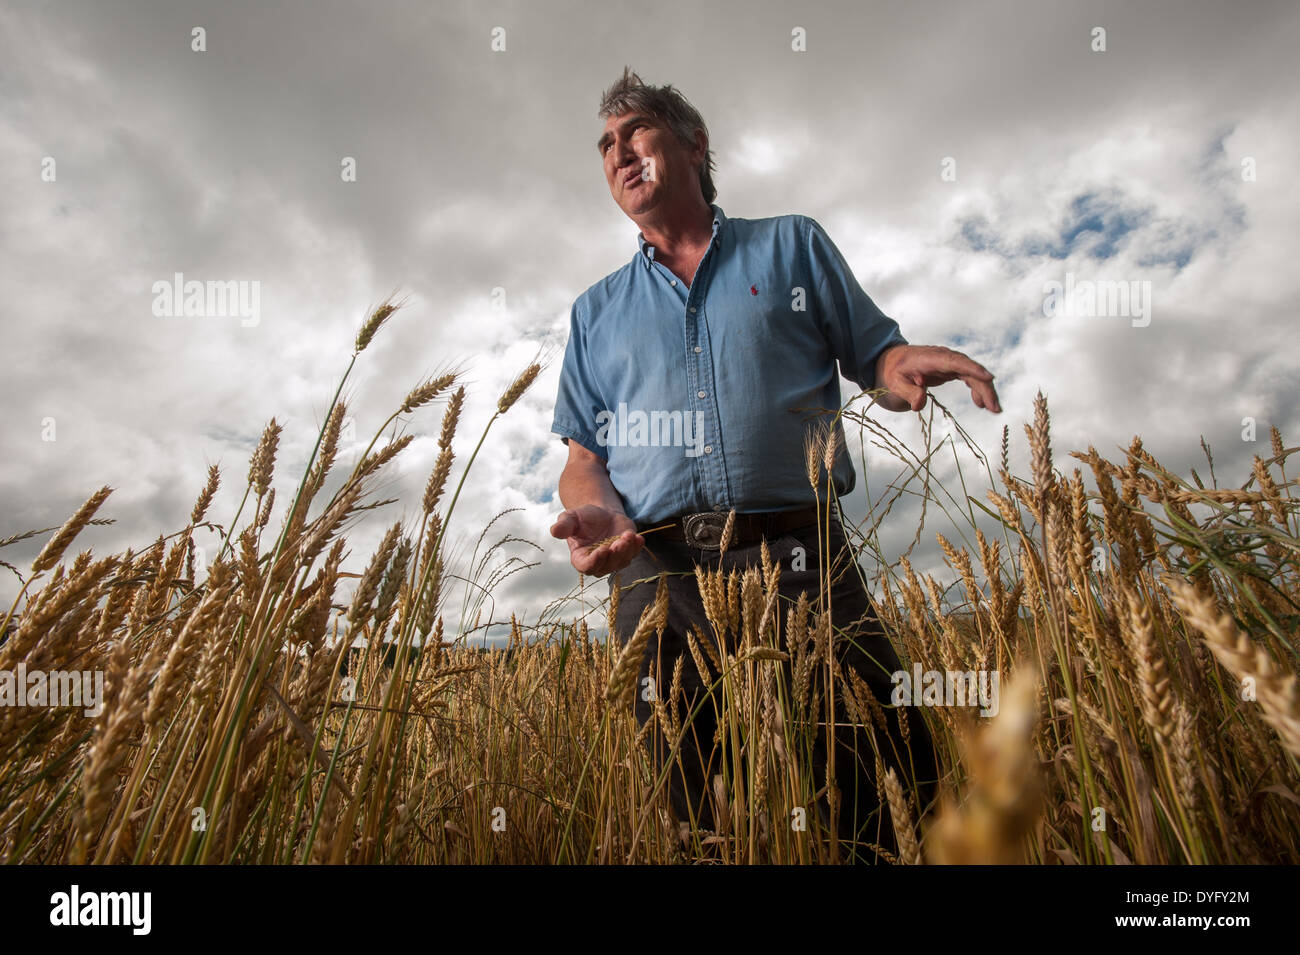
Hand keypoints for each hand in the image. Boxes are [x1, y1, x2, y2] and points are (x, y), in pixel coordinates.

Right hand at [549, 505, 644, 576]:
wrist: (601, 513)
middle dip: (614, 555)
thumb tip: (555, 531)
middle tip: (619, 542)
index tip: (603, 549)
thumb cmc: (584, 517)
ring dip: (627, 550)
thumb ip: (564, 525)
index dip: (595, 561)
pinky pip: (633, 554)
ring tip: (628, 535)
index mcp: (580, 558)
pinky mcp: (627, 554)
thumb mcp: (571, 518)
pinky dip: (637, 547)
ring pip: (622, 562)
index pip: (587, 567)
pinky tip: (638, 538)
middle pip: (606, 566)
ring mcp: (613, 560)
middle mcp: (597, 563)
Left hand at [875, 344, 1001, 413]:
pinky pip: (968, 377)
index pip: (954, 362)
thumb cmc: (890, 372)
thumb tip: (920, 403)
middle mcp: (942, 357)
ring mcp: (948, 363)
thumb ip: (907, 392)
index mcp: (929, 358)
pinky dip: (977, 389)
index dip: (972, 369)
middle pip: (969, 369)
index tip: (988, 378)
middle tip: (994, 407)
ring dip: (985, 390)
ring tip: (994, 409)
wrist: (888, 363)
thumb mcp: (893, 384)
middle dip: (984, 386)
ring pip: (972, 374)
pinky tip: (981, 403)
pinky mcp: (950, 369)